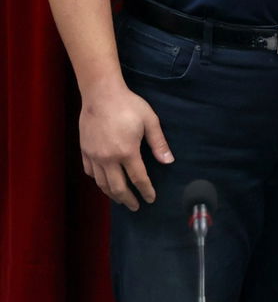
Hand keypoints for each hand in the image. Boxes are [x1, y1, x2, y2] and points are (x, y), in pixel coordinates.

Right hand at [78, 82, 172, 210]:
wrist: (101, 95)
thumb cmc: (129, 105)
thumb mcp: (150, 121)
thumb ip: (159, 143)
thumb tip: (169, 161)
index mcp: (127, 152)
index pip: (138, 179)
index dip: (146, 191)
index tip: (151, 199)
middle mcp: (108, 158)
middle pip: (118, 187)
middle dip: (128, 199)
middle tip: (135, 207)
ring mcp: (94, 156)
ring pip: (102, 183)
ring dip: (112, 194)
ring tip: (121, 199)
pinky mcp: (85, 151)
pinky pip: (90, 172)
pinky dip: (98, 181)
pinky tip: (103, 183)